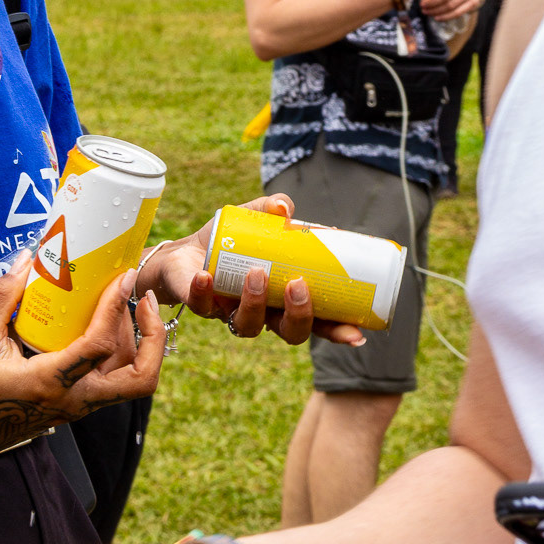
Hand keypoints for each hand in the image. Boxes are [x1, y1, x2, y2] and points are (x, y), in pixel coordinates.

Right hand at [0, 256, 164, 479]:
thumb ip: (1, 298)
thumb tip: (25, 260)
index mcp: (51, 382)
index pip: (100, 345)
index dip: (116, 308)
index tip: (122, 277)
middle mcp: (74, 400)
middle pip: (141, 379)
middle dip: (154, 338)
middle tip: (145, 300)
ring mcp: (79, 407)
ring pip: (131, 380)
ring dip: (138, 342)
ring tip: (123, 304)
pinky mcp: (77, 406)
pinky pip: (114, 381)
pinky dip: (121, 353)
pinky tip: (106, 324)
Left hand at [136, 193, 364, 346]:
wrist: (186, 251)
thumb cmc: (231, 242)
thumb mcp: (255, 219)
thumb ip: (272, 210)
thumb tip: (285, 209)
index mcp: (286, 300)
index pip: (319, 322)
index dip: (338, 331)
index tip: (357, 334)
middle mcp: (264, 314)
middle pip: (290, 332)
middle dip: (299, 315)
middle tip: (297, 286)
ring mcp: (232, 314)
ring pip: (249, 326)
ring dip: (255, 301)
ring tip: (256, 272)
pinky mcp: (202, 307)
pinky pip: (203, 307)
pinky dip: (204, 291)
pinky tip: (206, 276)